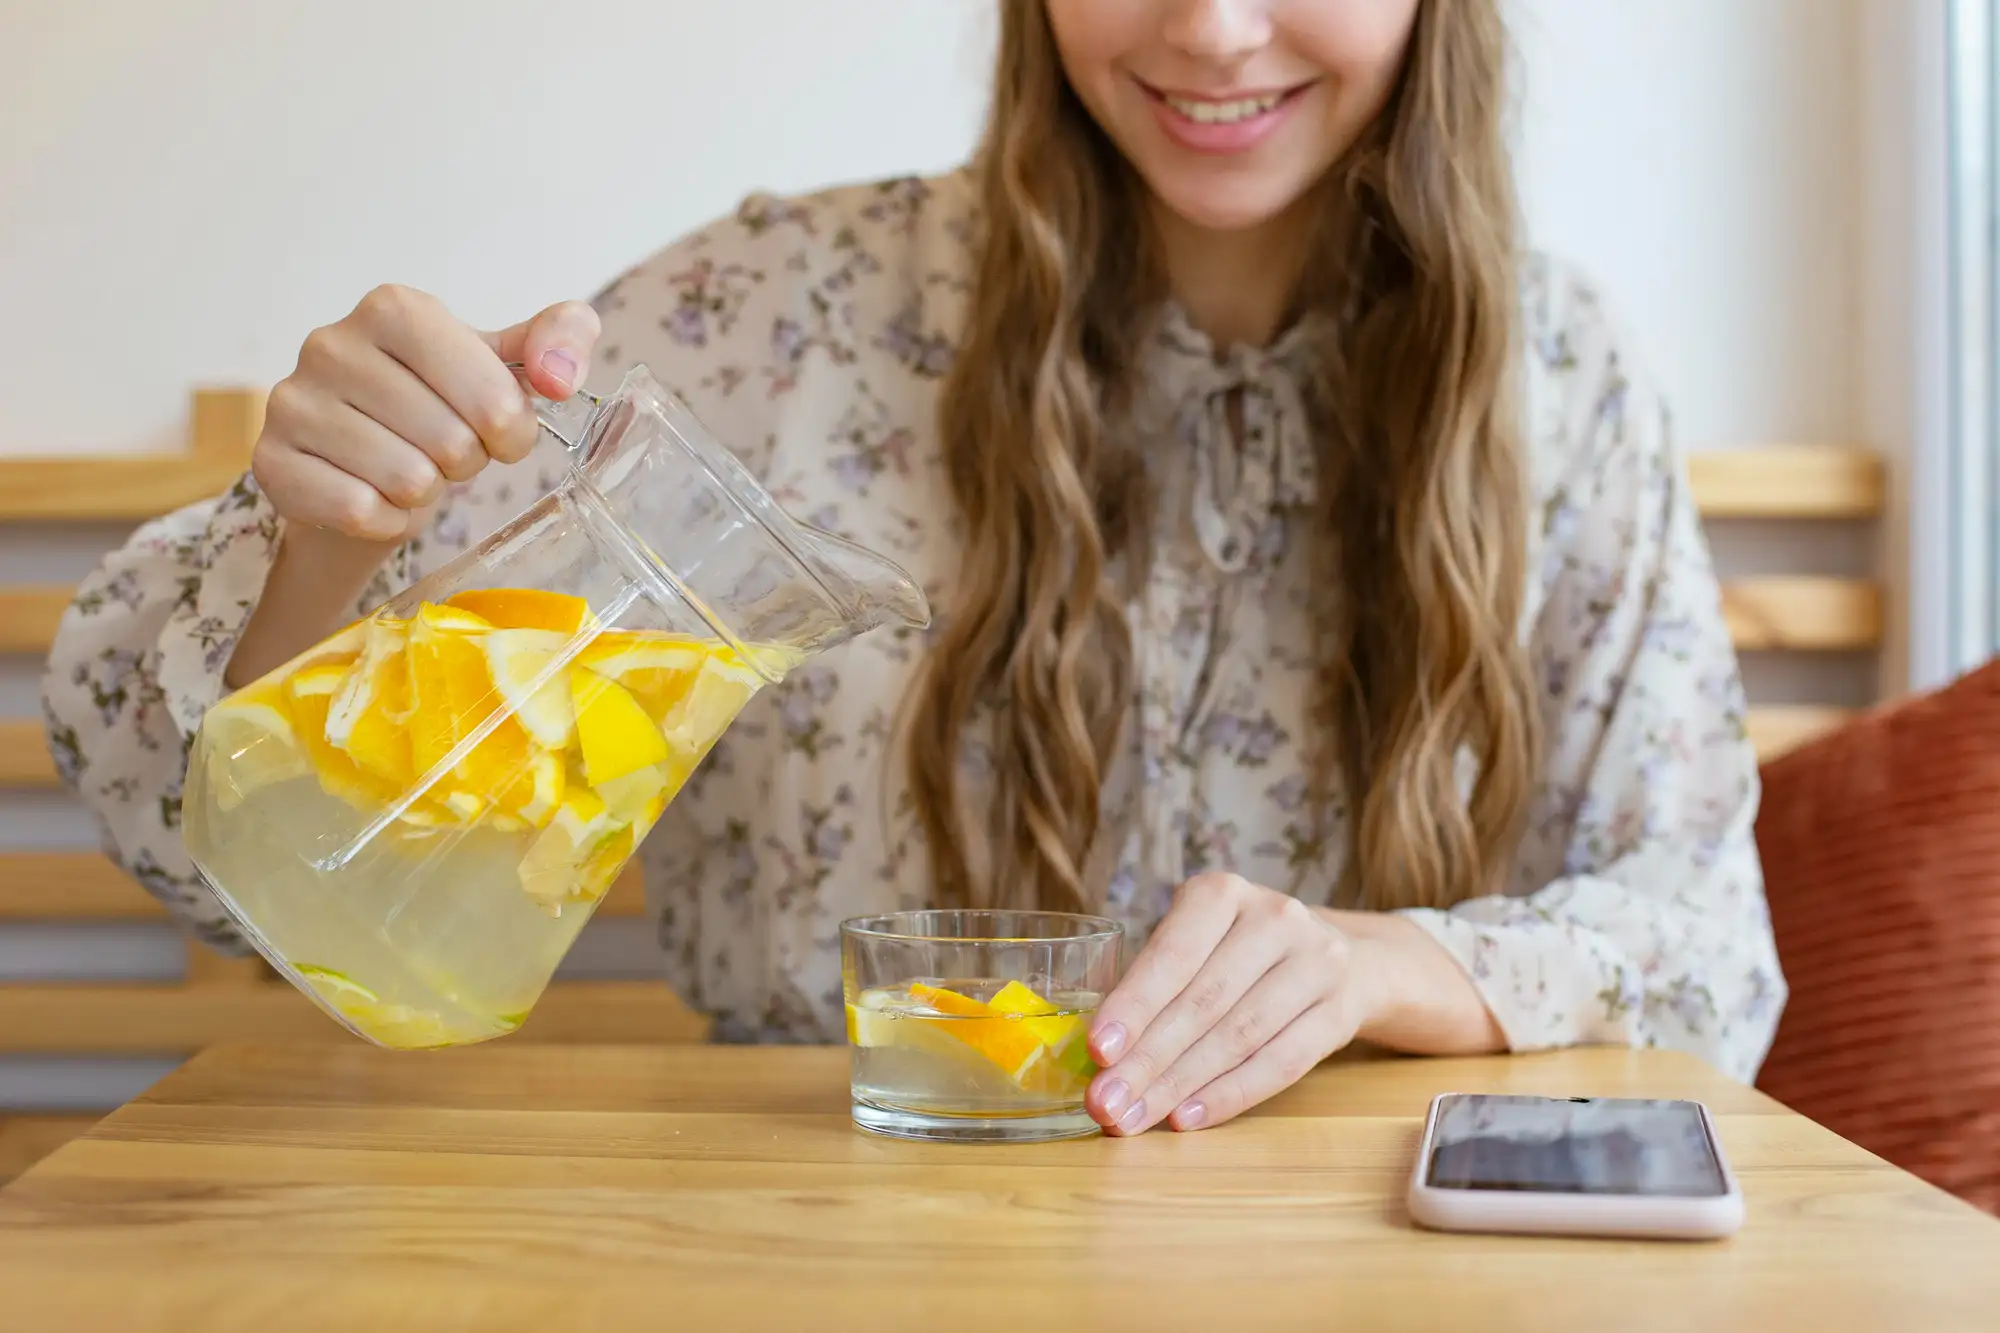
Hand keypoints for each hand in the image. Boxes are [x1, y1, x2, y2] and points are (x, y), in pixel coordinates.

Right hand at [253, 285, 600, 543]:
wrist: (366, 461)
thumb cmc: (441, 406)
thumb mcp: (507, 364)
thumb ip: (560, 341)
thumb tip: (558, 377)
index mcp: (395, 309)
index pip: (491, 391)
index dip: (511, 429)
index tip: (500, 432)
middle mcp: (331, 344)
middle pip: (450, 441)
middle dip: (466, 461)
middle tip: (447, 451)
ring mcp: (291, 401)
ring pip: (405, 480)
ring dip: (426, 492)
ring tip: (412, 469)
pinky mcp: (271, 461)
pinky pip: (358, 510)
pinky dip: (386, 519)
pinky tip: (378, 496)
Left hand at [1084, 872, 1381, 1134]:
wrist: (1349, 959)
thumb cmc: (1243, 953)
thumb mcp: (1201, 941)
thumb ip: (1156, 980)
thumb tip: (1100, 1053)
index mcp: (1223, 893)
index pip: (1173, 956)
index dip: (1134, 1006)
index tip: (1097, 1051)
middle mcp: (1274, 918)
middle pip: (1203, 1002)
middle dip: (1147, 1060)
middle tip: (1105, 1103)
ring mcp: (1316, 963)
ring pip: (1239, 1036)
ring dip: (1180, 1086)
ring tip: (1137, 1117)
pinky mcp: (1340, 1011)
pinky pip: (1281, 1064)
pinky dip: (1230, 1095)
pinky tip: (1188, 1116)